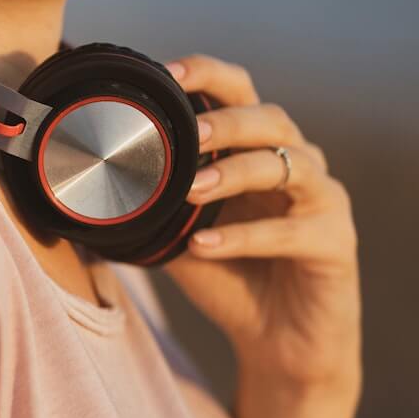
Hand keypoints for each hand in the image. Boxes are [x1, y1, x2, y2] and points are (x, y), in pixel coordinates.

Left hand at [162, 53, 362, 393]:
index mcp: (258, 150)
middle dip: (228, 121)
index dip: (207, 75)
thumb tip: (82, 188)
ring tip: (190, 189)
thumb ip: (150, 205)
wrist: (278, 344)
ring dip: (236, 173)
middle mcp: (298, 164)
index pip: (240, 92)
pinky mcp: (336, 243)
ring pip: (289, 166)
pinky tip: (204, 246)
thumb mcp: (178, 236)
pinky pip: (292, 232)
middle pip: (272, 119)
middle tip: (187, 135)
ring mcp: (323, 201)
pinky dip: (246, 238)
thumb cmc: (230, 279)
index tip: (164, 73)